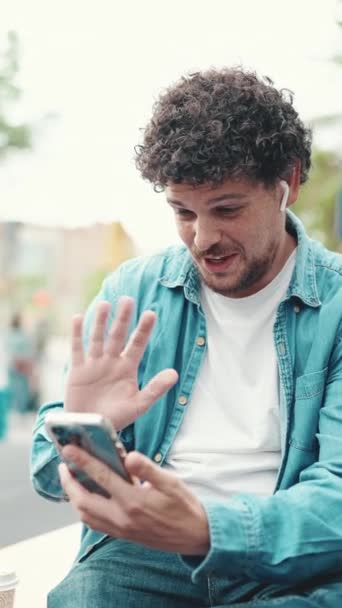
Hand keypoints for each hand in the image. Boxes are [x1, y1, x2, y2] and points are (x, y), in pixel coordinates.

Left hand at [59, 446, 209, 555]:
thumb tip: (129, 456)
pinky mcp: (123, 535)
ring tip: (71, 480)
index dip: (82, 460)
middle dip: (68, 482)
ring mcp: (121, 529)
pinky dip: (84, 510)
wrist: (196, 536)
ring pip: (85, 515)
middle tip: (64, 465)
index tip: (68, 449)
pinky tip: (87, 497)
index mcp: (133, 500)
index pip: (101, 476)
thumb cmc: (184, 506)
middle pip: (83, 500)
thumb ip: (148, 469)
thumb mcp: (171, 482)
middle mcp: (123, 517)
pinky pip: (95, 524)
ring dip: (73, 497)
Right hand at [65, 297, 177, 429]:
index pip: (138, 344)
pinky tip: (77, 318)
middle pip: (118, 335)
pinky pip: (77, 349)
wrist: (92, 430)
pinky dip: (76, 334)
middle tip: (128, 300)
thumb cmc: (117, 418)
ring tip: (105, 304)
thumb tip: (175, 374)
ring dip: (100, 321)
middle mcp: (111, 362)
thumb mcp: (139, 404)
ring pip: (98, 338)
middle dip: (123, 318)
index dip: (144, 329)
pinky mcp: (78, 371)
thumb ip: (155, 388)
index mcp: (128, 368)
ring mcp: (94, 364)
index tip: (151, 313)